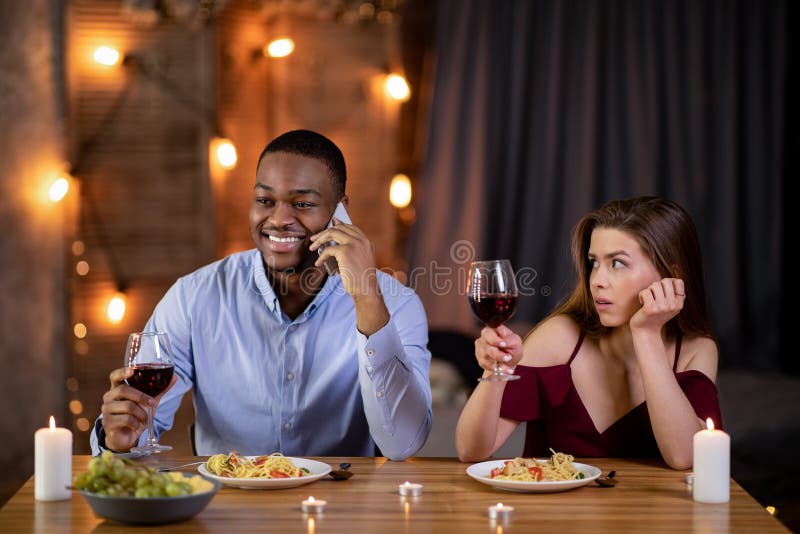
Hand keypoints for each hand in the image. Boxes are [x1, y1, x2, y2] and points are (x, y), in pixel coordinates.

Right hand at [100, 367, 176, 451]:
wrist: (127, 437)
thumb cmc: (136, 416)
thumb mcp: (148, 402)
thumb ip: (159, 390)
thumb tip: (175, 377)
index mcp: (117, 389)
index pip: (115, 376)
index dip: (122, 372)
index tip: (132, 370)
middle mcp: (109, 397)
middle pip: (123, 390)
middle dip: (142, 396)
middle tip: (152, 403)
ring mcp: (106, 410)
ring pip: (128, 406)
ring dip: (142, 413)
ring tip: (145, 419)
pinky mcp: (108, 422)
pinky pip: (126, 419)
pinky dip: (137, 423)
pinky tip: (137, 426)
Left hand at [309, 218, 388, 334]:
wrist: (366, 290)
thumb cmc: (361, 279)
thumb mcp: (361, 260)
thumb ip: (353, 250)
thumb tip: (339, 245)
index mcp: (367, 242)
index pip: (351, 227)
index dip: (338, 225)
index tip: (328, 227)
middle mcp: (362, 240)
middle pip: (340, 228)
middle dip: (324, 232)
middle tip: (314, 239)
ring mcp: (354, 244)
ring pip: (332, 233)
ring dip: (319, 239)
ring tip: (312, 247)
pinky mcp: (345, 252)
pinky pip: (328, 250)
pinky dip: (321, 256)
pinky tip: (318, 263)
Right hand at [474, 325, 522, 374]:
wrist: (511, 359)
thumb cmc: (513, 347)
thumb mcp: (516, 341)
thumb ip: (509, 340)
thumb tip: (503, 341)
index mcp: (491, 330)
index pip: (488, 334)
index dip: (495, 340)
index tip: (503, 344)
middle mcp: (483, 338)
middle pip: (486, 347)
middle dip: (497, 354)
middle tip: (508, 358)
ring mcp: (480, 349)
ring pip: (484, 357)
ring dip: (496, 363)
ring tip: (506, 364)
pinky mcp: (480, 359)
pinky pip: (485, 365)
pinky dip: (494, 368)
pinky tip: (502, 368)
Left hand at [630, 278, 685, 331]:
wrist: (646, 330)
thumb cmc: (656, 315)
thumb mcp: (671, 307)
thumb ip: (676, 295)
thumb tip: (677, 280)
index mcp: (679, 303)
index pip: (679, 282)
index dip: (669, 282)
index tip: (662, 290)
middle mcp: (672, 305)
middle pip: (666, 281)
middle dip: (657, 285)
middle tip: (653, 295)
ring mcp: (662, 307)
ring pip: (655, 285)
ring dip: (649, 290)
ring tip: (648, 299)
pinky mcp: (650, 309)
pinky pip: (645, 292)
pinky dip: (641, 296)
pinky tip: (642, 303)